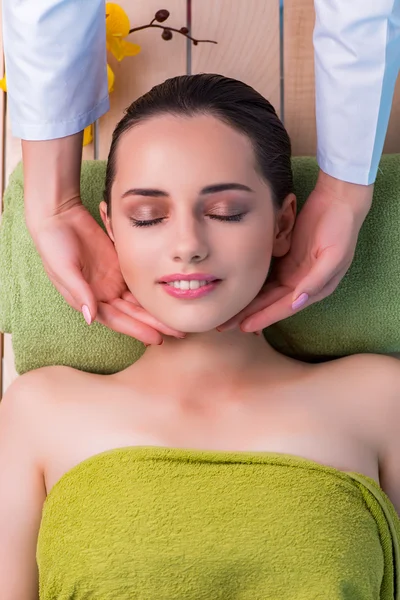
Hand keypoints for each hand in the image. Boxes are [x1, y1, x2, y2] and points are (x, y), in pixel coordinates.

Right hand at [27, 202, 182, 343]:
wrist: (59, 215)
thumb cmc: (54, 244)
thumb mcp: (64, 268)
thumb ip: (80, 292)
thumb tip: (91, 318)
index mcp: (87, 300)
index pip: (116, 320)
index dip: (136, 329)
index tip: (156, 338)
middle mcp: (102, 294)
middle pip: (132, 313)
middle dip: (153, 324)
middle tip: (178, 333)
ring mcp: (112, 280)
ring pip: (138, 300)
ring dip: (156, 310)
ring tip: (178, 319)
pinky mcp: (120, 265)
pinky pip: (139, 282)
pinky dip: (152, 290)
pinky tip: (169, 296)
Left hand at [218, 170, 372, 331]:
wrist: (338, 199)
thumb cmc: (341, 227)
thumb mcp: (333, 255)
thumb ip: (316, 280)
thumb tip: (298, 301)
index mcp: (315, 288)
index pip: (285, 307)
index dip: (264, 317)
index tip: (244, 327)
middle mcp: (301, 283)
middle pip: (270, 303)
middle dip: (249, 315)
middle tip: (225, 326)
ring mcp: (292, 270)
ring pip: (265, 292)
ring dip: (248, 303)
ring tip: (226, 313)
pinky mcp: (284, 257)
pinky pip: (265, 275)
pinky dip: (252, 284)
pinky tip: (236, 289)